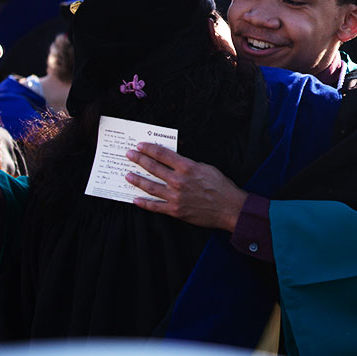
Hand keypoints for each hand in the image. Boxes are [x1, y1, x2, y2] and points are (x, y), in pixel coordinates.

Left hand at [125, 143, 247, 232]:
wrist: (229, 208)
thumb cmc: (221, 186)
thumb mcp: (207, 168)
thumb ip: (189, 164)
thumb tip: (176, 160)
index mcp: (187, 167)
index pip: (163, 155)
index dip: (149, 149)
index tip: (140, 146)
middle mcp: (178, 181)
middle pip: (153, 168)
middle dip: (139, 160)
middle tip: (129, 155)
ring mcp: (175, 197)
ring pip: (150, 187)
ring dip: (137, 180)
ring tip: (127, 175)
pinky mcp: (175, 211)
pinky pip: (155, 206)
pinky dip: (144, 203)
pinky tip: (135, 199)